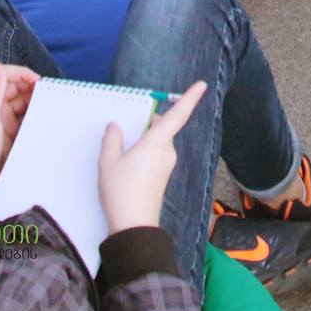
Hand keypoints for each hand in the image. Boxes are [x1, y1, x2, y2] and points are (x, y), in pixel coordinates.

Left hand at [0, 63, 41, 187]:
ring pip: (25, 98)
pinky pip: (28, 113)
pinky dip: (36, 111)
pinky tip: (44, 113)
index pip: (6, 74)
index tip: (37, 81)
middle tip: (46, 92)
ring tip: (47, 102)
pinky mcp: (13, 126)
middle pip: (18, 85)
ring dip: (36, 98)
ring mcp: (5, 114)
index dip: (22, 74)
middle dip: (32, 86)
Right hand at [98, 80, 204, 233]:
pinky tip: (127, 162)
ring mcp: (166, 165)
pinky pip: (156, 154)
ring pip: (158, 142)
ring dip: (145, 138)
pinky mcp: (162, 176)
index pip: (178, 115)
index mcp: (157, 143)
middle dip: (150, 121)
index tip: (202, 84)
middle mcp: (167, 152)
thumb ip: (112, 140)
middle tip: (128, 123)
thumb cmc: (121, 192)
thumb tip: (115, 126)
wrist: (133, 226)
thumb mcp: (108, 163)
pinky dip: (145, 151)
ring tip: (121, 148)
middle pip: (163, 128)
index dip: (190, 98)